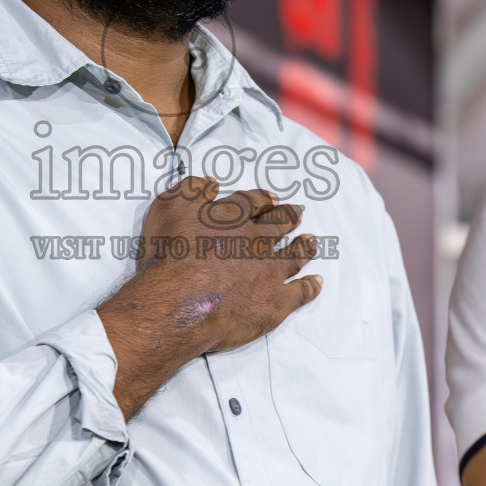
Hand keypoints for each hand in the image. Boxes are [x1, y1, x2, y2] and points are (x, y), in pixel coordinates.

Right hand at [98, 177, 321, 417]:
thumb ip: (192, 188)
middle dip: (289, 217)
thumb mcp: (169, 206)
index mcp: (234, 216)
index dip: (263, 199)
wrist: (181, 301)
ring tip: (311, 242)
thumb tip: (212, 183)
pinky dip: (310, 287)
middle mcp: (257, 241)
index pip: (254, 201)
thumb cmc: (170, 254)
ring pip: (294, 256)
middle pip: (280, 225)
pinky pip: (300, 292)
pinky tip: (316, 282)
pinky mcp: (276, 302)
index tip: (272, 198)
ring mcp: (270, 272)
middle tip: (298, 214)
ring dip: (304, 247)